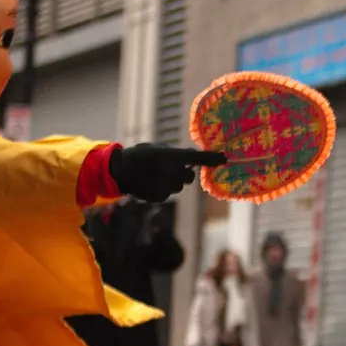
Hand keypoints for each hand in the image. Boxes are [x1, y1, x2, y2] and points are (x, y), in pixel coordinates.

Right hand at [108, 143, 225, 200]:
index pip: (197, 158)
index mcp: (172, 156)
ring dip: (170, 182)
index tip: (224, 159)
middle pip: (188, 177)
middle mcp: (172, 172)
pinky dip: (161, 189)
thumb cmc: (141, 155)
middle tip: (169, 168)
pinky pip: (167, 193)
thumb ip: (176, 154)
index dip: (212, 159)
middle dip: (182, 174)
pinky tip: (150, 183)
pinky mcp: (160, 196)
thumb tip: (192, 158)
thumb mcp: (158, 148)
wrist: (121, 170)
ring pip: (177, 186)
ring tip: (154, 175)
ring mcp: (166, 186)